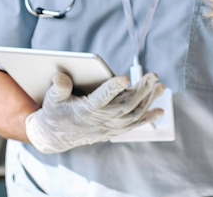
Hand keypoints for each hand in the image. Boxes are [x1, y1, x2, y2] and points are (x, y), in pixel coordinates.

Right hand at [25, 72, 163, 153]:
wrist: (54, 137)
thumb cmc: (54, 112)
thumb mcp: (52, 99)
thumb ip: (58, 88)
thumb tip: (60, 76)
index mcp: (84, 111)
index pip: (100, 99)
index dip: (112, 89)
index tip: (125, 78)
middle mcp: (99, 122)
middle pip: (125, 106)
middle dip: (141, 91)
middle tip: (154, 77)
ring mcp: (108, 128)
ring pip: (133, 115)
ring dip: (148, 101)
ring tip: (160, 87)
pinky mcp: (113, 131)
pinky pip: (133, 126)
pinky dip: (147, 118)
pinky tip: (160, 110)